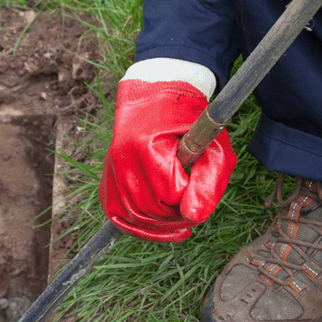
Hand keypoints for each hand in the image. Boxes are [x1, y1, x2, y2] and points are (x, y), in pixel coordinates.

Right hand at [100, 79, 235, 242]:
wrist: (157, 96)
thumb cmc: (190, 121)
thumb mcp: (213, 146)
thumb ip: (208, 182)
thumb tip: (194, 217)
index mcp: (147, 146)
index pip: (170, 194)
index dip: (190, 198)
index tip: (199, 186)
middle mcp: (122, 158)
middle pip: (149, 210)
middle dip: (175, 215)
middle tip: (192, 204)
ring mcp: (111, 169)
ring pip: (132, 217)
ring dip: (159, 223)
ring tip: (178, 213)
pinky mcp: (107, 178)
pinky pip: (116, 214)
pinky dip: (137, 225)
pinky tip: (157, 223)